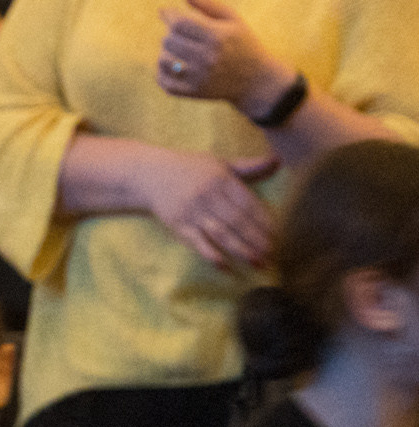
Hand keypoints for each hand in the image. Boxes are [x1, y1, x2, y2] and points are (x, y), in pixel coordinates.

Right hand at [142, 146, 279, 270]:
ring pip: (222, 234)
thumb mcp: (219, 163)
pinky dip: (212, 255)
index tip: (276, 235)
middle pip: (237, 221)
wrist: (149, 175)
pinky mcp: (179, 225)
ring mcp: (193, 212)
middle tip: (272, 254)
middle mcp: (208, 196)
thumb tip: (277, 160)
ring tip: (258, 263)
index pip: (248, 204)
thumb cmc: (189, 168)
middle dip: (256, 239)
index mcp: (221, 180)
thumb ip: (248, 166)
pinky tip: (226, 266)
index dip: (264, 221)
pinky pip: (198, 243)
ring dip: (241, 250)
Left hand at [156, 0, 294, 114]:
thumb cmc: (243, 43)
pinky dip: (162, 73)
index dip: (168, 15)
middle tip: (180, 33)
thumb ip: (207, 3)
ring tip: (178, 49)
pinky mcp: (193, 92)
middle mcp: (207, 58)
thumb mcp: (232, 19)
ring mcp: (199, 77)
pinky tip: (174, 66)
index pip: (179, 24)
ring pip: (163, 61)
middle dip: (170, 34)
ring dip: (166, 52)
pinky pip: (164, 82)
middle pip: (168, 41)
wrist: (256, 80)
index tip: (167, 12)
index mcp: (217, 37)